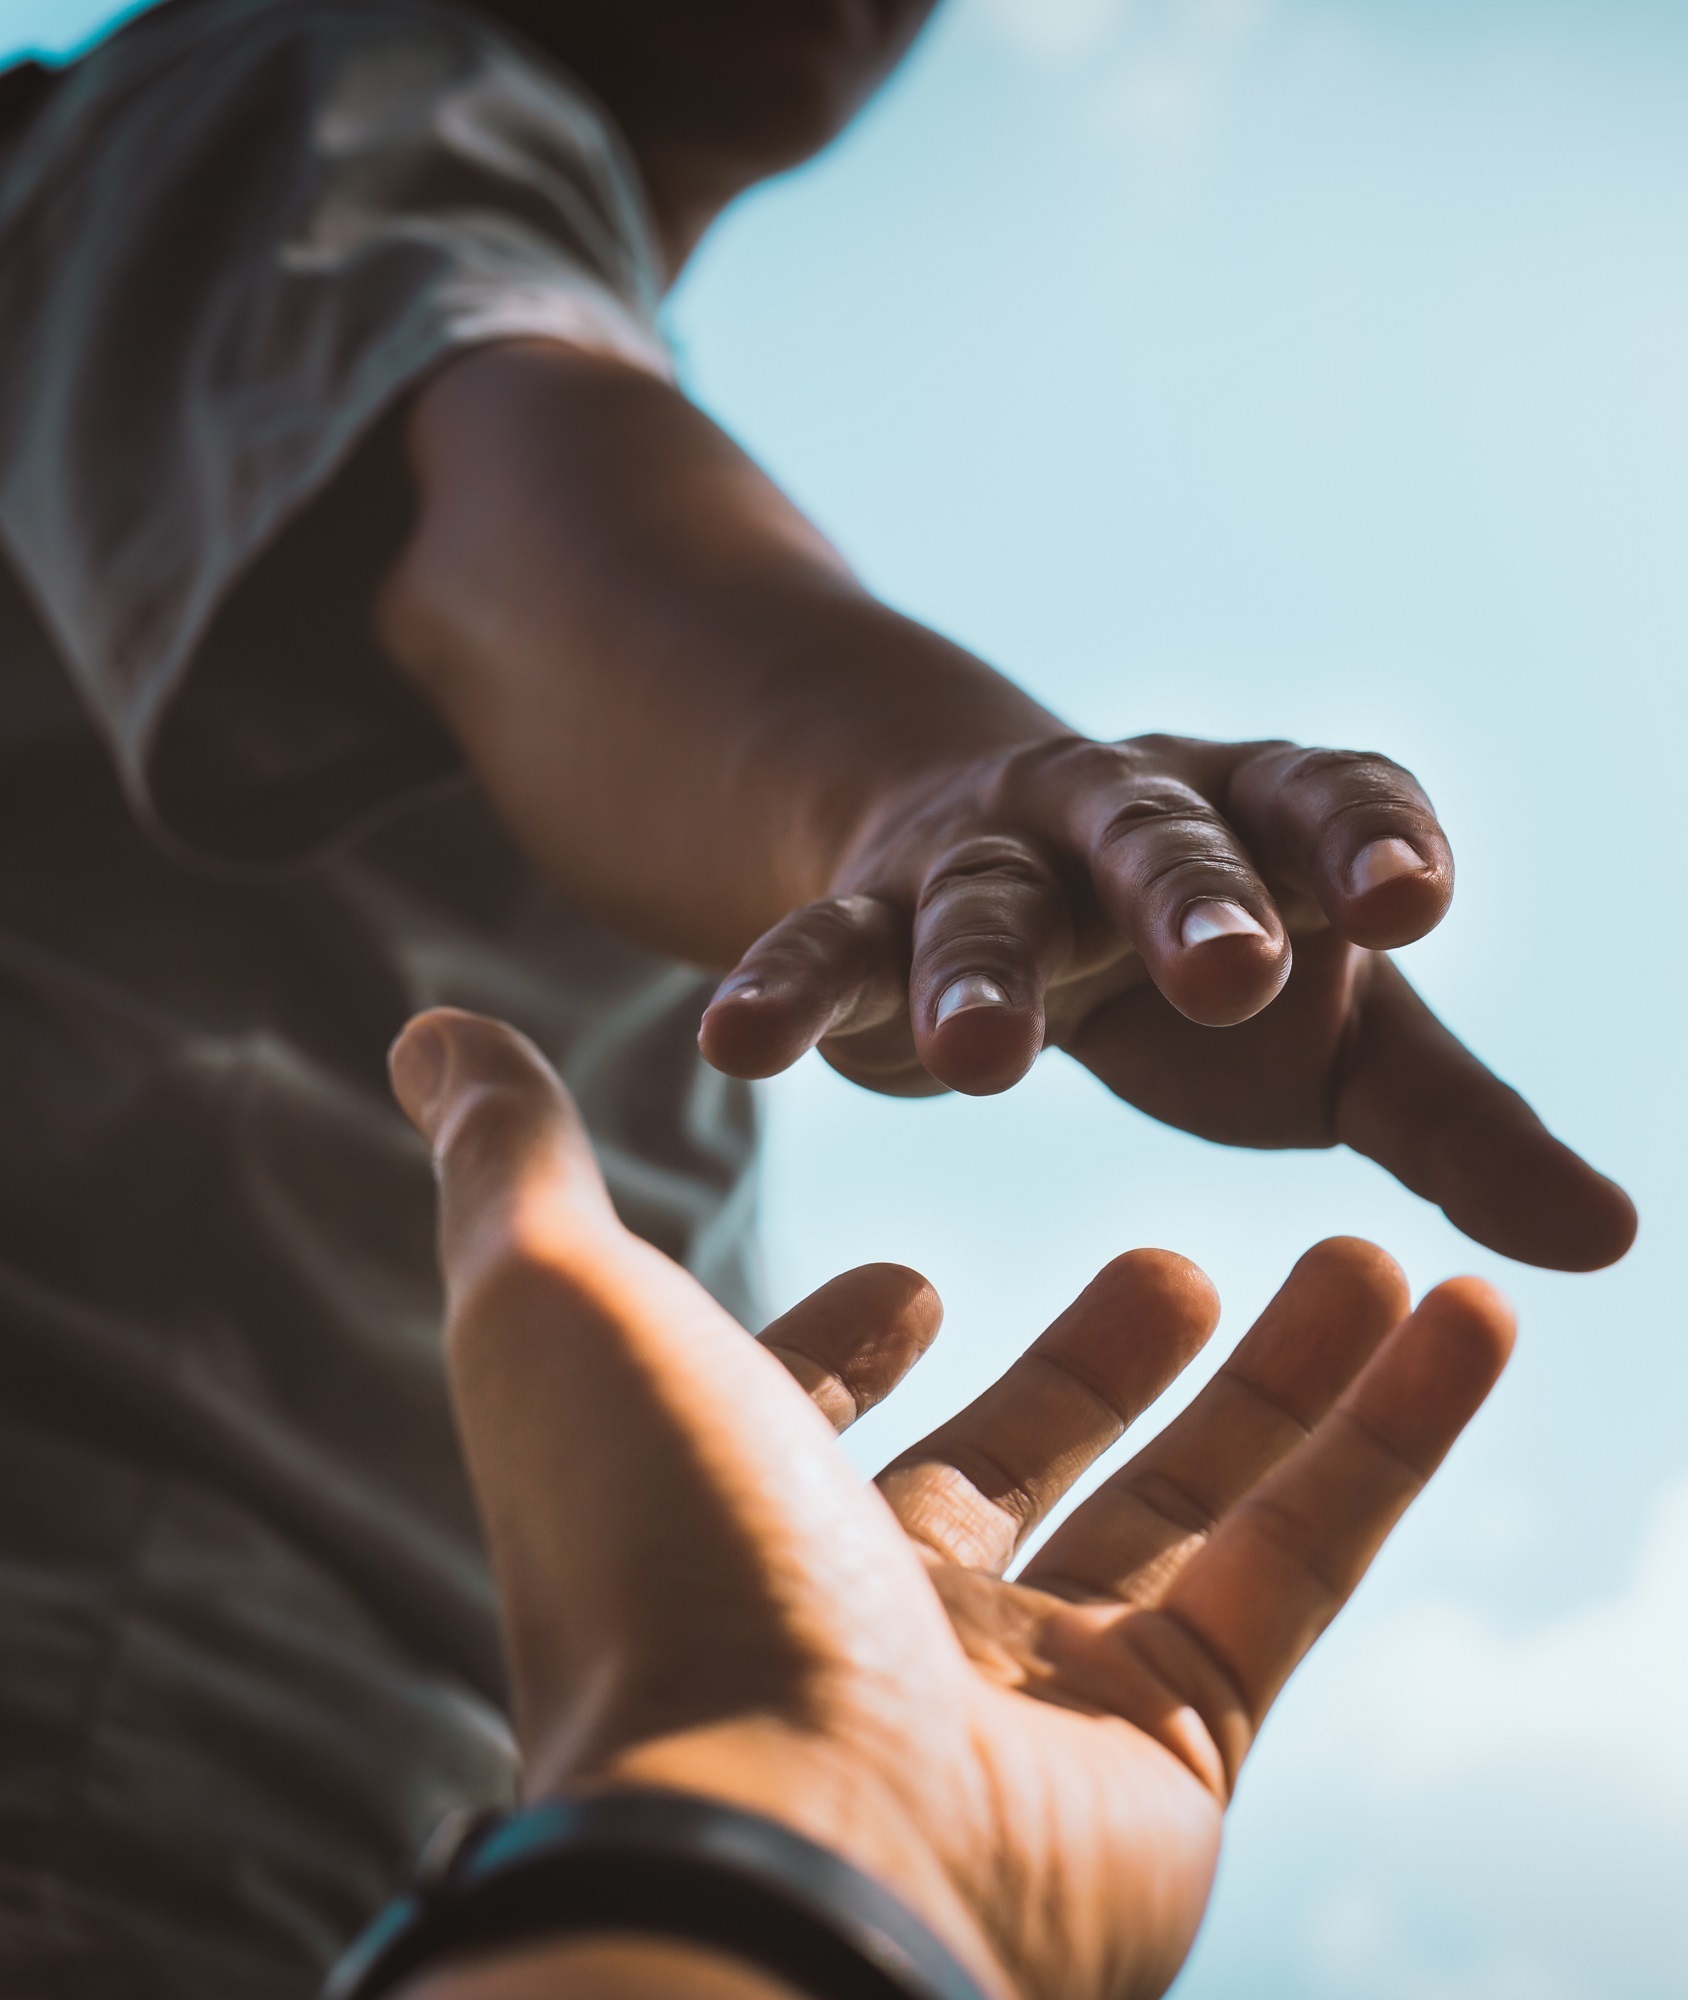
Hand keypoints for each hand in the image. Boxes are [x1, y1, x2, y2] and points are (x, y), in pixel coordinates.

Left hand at [390, 1006, 1516, 1999]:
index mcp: (746, 1514)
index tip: (912, 1282)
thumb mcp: (559, 1304)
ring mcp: (1036, 1689)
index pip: (813, 1420)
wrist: (781, 1839)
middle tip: (1179, 1259)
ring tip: (1365, 1251)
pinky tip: (1460, 1318)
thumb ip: (512, 1162)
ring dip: (1285, 1379)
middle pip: (1028, 1456)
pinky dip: (1391, 1442)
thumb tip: (431, 1028)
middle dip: (1104, 1358)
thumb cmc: (655, 1553)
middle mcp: (883, 1614)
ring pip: (1190, 1503)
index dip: (853, 1346)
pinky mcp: (1178, 1746)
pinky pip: (1302, 1568)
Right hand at [700, 732, 1634, 1271]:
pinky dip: (782, 989)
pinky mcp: (870, 916)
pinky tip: (731, 1044)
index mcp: (1260, 826)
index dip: (1369, 838)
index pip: (1325, 799)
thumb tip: (1613, 1242)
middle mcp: (1122, 821)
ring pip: (979, 906)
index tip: (1415, 900)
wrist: (999, 865)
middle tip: (1232, 971)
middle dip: (1189, 901)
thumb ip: (1459, 1127)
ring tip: (977, 1068)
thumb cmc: (1203, 965)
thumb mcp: (1341, 1040)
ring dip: (976, 973)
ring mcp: (987, 863)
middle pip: (1158, 841)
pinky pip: (822, 947)